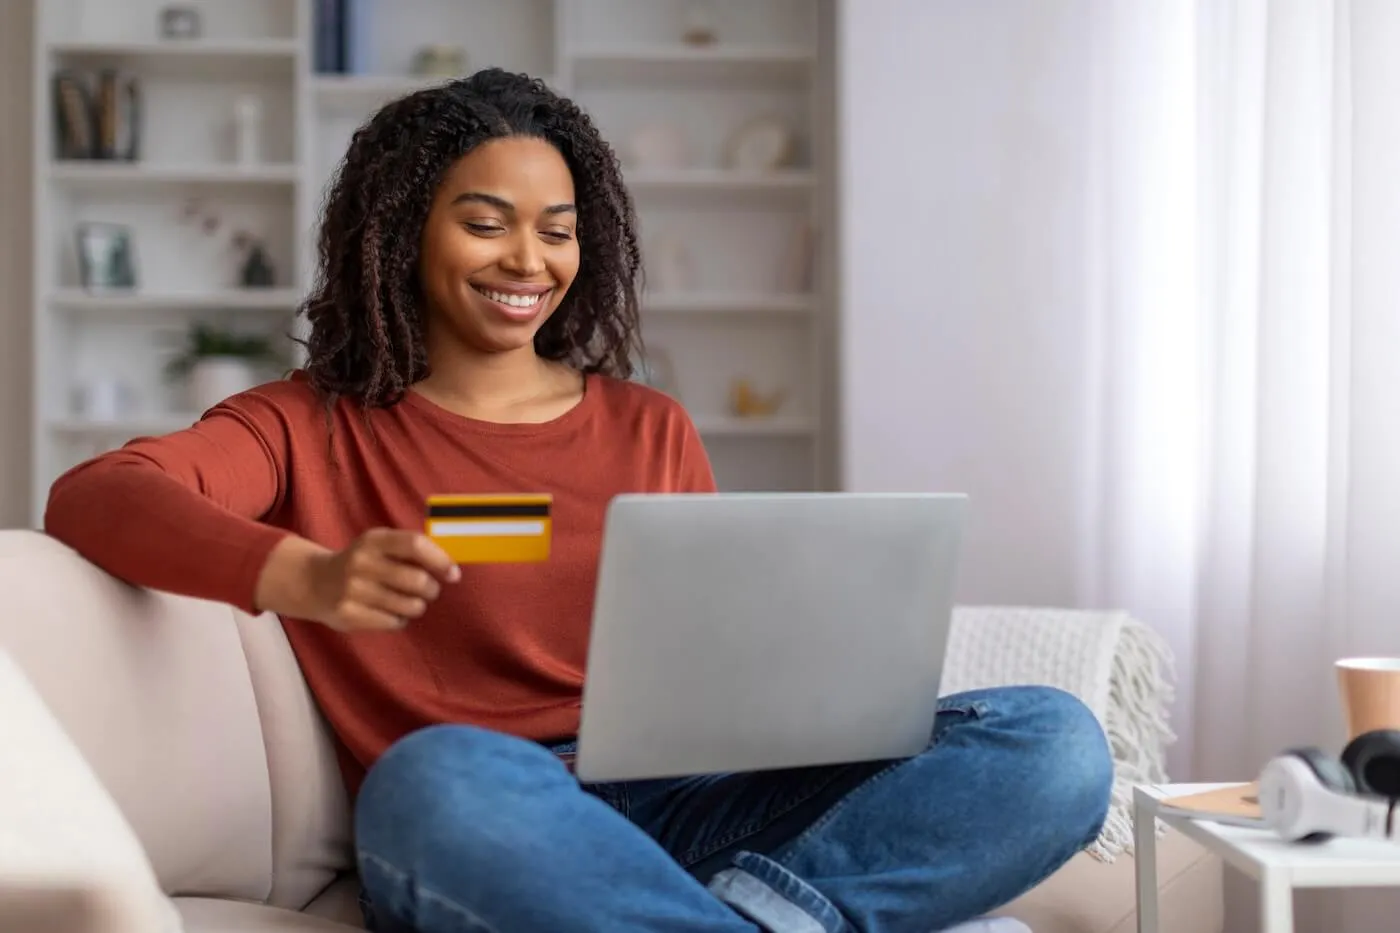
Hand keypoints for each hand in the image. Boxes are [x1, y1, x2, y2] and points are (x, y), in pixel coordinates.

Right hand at [255, 529, 459, 631]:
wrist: (314, 583)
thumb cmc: (362, 563)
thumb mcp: (379, 545)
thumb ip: (410, 549)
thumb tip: (452, 563)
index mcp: (373, 540)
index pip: (415, 545)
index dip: (440, 560)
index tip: (453, 574)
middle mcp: (361, 562)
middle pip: (417, 580)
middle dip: (431, 589)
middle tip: (428, 591)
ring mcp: (353, 590)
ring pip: (409, 605)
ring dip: (416, 606)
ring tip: (407, 602)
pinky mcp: (349, 614)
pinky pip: (394, 622)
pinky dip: (399, 619)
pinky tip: (389, 612)